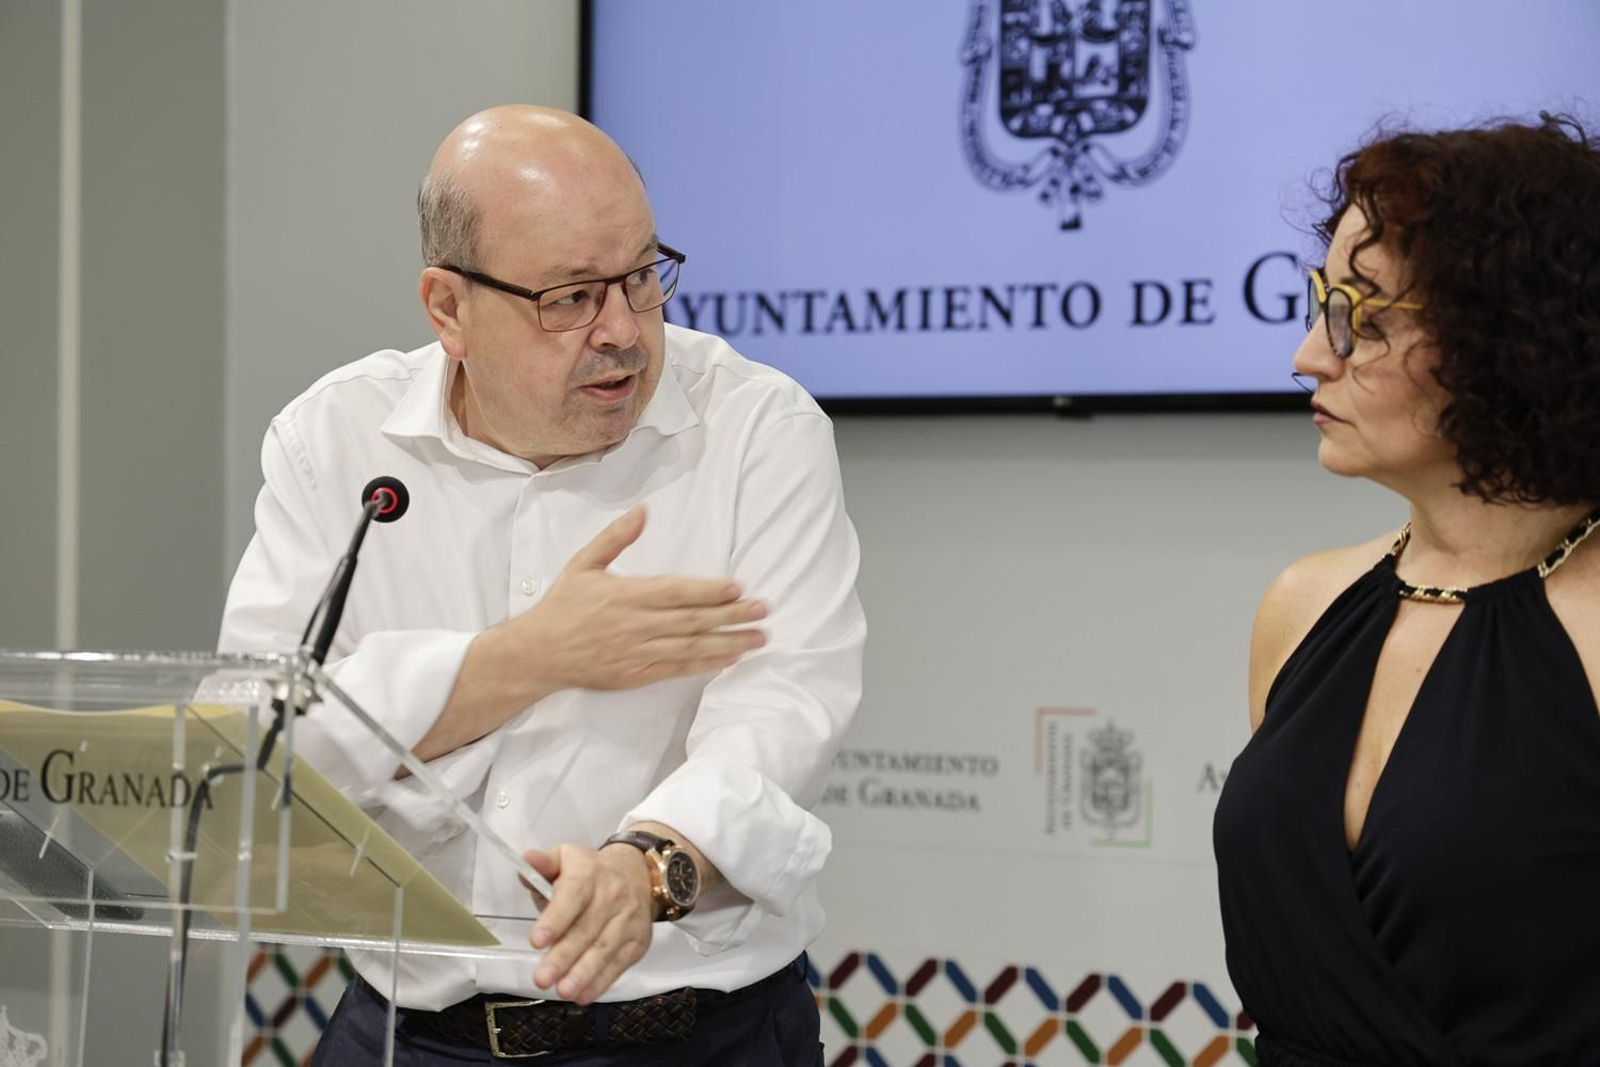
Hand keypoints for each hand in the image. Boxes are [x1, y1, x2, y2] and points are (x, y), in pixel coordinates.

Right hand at [411, 506, 767, 763]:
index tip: (739, 588)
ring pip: (691, 648)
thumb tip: (643, 510)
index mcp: (626, 594)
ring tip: (758, 638)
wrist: (538, 653)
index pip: (675, 592)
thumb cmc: (563, 606)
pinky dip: (705, 664)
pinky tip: (730, 658)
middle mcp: (636, 625)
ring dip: (728, 643)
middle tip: (764, 611)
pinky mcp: (637, 675)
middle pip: (692, 620)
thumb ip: (616, 538)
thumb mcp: (583, 564)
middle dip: (732, 616)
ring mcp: (638, 652)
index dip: (709, 591)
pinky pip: (678, 670)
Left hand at [524, 843, 653, 1003]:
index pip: (572, 896)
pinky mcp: (638, 940)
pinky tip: (582, 994)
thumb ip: (542, 865)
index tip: (536, 941)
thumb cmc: (589, 874)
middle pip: (586, 929)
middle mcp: (612, 895)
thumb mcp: (565, 859)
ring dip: (583, 974)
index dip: (555, 919)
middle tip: (542, 978)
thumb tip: (527, 860)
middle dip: (563, 956)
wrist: (637, 874)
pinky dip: (601, 982)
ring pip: (604, 949)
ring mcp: (628, 919)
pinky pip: (619, 964)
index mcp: (588, 873)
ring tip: (562, 990)